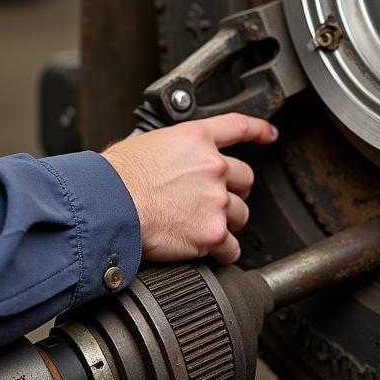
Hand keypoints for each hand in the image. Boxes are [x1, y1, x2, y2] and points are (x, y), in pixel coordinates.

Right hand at [101, 113, 277, 264]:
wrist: (109, 204)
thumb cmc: (115, 177)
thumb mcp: (143, 145)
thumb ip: (169, 151)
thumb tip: (167, 163)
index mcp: (195, 139)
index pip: (238, 127)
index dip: (259, 130)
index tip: (270, 135)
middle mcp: (212, 167)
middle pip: (244, 179)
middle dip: (233, 189)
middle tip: (213, 200)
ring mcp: (216, 200)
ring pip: (240, 214)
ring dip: (227, 221)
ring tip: (203, 226)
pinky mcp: (212, 233)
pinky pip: (231, 248)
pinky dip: (223, 252)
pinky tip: (211, 251)